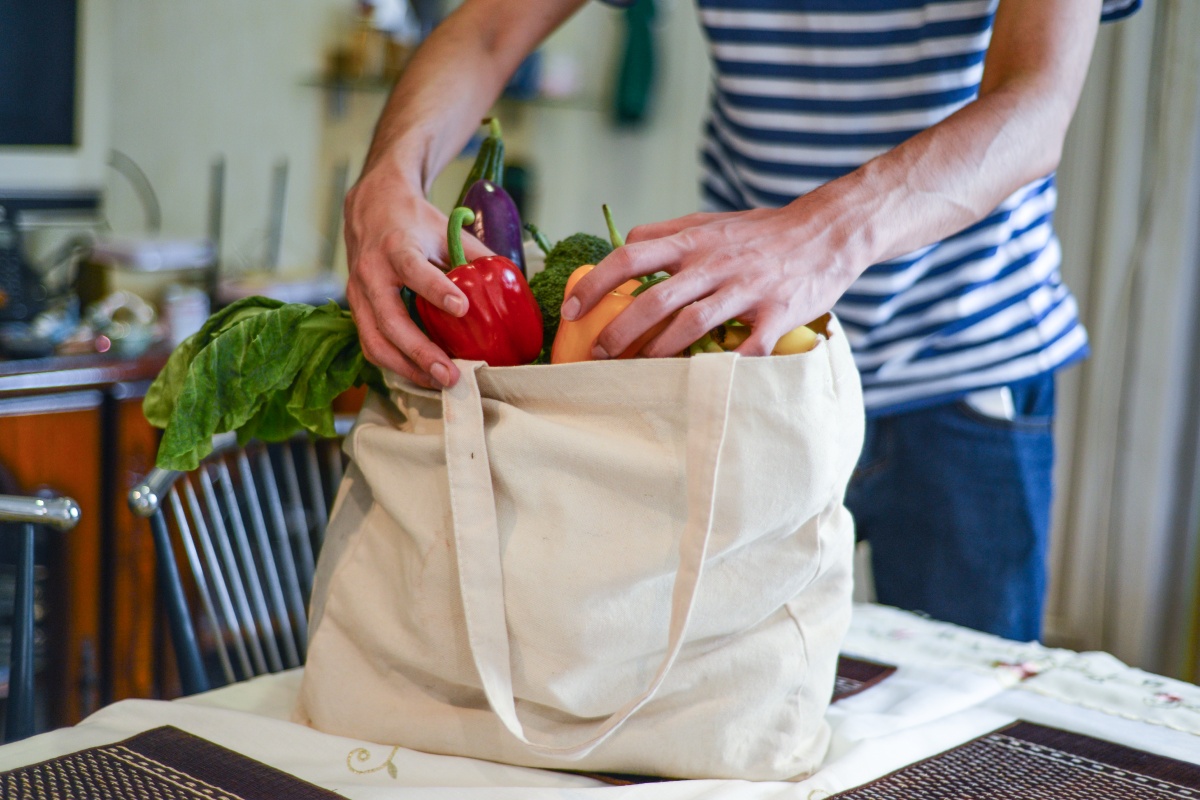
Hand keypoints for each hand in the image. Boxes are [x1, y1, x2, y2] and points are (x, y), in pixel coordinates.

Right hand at [344, 161, 490, 388]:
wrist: (370, 208)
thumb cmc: (413, 221)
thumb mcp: (444, 229)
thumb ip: (472, 257)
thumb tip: (509, 286)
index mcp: (396, 246)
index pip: (413, 268)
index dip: (435, 289)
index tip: (462, 308)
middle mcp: (371, 272)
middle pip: (390, 320)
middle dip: (420, 352)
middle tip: (451, 374)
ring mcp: (359, 294)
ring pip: (375, 341)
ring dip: (407, 368)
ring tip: (439, 383)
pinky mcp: (357, 310)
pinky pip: (372, 345)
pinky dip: (396, 365)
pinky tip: (422, 375)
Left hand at [561, 202, 860, 357]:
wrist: (827, 231)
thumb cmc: (762, 232)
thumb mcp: (710, 222)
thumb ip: (667, 233)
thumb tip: (623, 243)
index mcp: (693, 241)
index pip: (630, 256)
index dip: (595, 284)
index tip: (571, 310)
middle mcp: (715, 263)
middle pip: (655, 298)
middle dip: (620, 331)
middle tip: (599, 354)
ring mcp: (746, 288)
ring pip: (693, 323)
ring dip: (660, 351)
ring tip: (639, 370)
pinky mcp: (777, 313)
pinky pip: (747, 346)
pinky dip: (725, 367)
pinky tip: (705, 382)